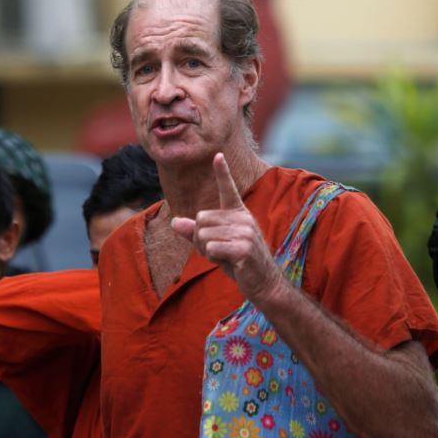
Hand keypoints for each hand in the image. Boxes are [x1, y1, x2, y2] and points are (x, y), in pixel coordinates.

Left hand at [171, 153, 285, 301]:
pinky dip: (213, 258)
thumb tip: (173, 221)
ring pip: (203, 235)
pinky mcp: (244, 247)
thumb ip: (194, 233)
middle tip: (217, 250)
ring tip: (224, 256)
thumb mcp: (214, 245)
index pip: (228, 189)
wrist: (263, 282)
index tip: (218, 155)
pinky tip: (229, 262)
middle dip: (200, 239)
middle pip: (200, 219)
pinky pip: (212, 248)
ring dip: (207, 250)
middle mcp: (243, 218)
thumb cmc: (238, 261)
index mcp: (238, 213)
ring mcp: (245, 231)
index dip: (222, 172)